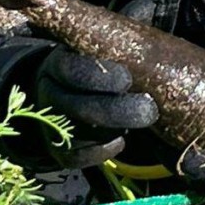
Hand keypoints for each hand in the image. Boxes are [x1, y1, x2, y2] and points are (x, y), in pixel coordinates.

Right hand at [36, 46, 157, 168]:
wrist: (72, 90)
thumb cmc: (98, 64)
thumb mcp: (100, 49)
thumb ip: (118, 49)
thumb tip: (155, 47)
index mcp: (58, 63)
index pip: (71, 70)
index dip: (99, 76)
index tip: (128, 80)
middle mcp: (49, 94)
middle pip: (77, 107)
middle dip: (117, 110)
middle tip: (149, 109)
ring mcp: (50, 124)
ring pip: (78, 134)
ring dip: (113, 130)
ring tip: (141, 120)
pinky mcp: (58, 149)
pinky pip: (77, 157)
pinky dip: (102, 151)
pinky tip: (120, 140)